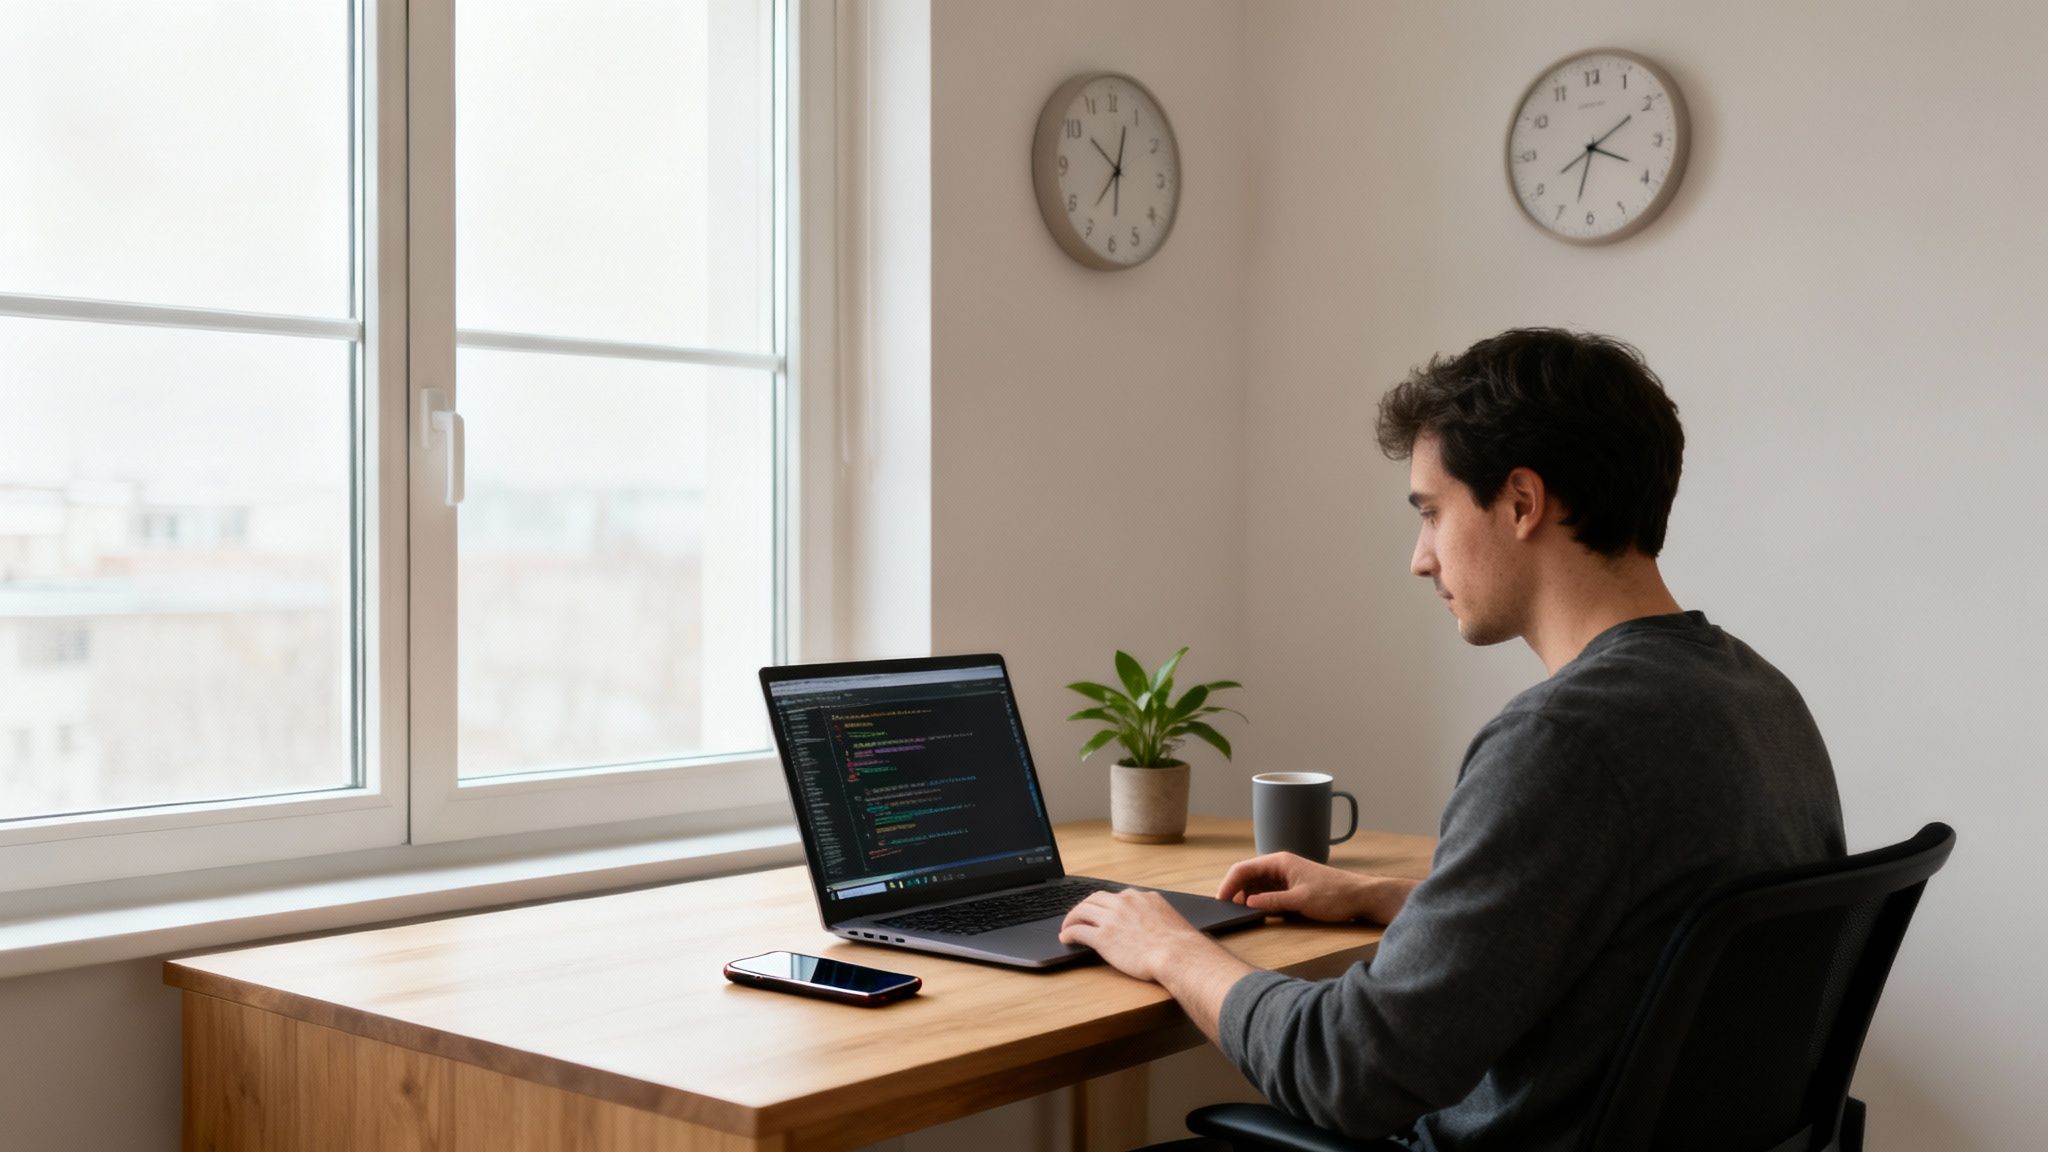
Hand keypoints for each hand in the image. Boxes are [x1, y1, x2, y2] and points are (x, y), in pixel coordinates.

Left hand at [1058, 888, 1206, 982]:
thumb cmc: (1180, 945)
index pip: (1116, 896)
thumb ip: (1156, 916)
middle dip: (1084, 907)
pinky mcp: (1103, 937)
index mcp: (1142, 897)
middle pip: (1095, 898)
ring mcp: (1112, 919)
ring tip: (1066, 927)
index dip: (1104, 904)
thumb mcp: (1169, 919)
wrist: (1179, 955)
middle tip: (1078, 916)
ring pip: (1082, 910)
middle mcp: (1125, 902)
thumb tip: (1154, 925)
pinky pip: (1078, 930)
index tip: (1100, 910)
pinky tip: (1065, 938)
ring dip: (1071, 918)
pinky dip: (1068, 932)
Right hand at [1217, 852, 1410, 923]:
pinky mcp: (1290, 888)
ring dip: (1245, 897)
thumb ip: (1273, 901)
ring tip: (1236, 913)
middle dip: (1234, 891)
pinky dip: (1258, 901)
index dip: (1229, 884)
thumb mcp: (1300, 901)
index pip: (1243, 869)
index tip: (1219, 900)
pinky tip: (1254, 912)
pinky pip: (1267, 893)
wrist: (1360, 897)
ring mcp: (1285, 877)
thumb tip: (1248, 902)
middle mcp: (1279, 867)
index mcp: (1279, 862)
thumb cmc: (1334, 895)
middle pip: (1247, 876)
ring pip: (1256, 885)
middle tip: (1224, 910)